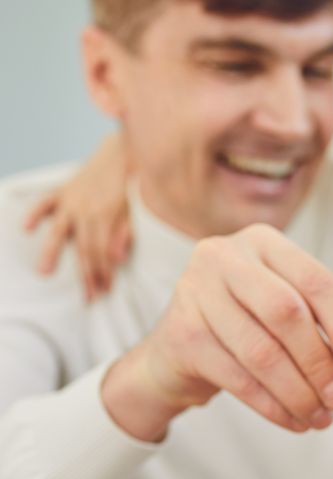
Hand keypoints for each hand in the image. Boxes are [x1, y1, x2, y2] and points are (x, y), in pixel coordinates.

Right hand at [23, 132, 132, 301]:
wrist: (123, 154)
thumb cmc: (132, 187)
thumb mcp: (136, 212)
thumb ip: (124, 235)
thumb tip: (117, 259)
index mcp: (107, 216)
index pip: (103, 253)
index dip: (103, 274)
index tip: (104, 292)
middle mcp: (87, 209)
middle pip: (84, 248)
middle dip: (87, 275)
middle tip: (88, 298)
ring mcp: (72, 200)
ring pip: (60, 230)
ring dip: (51, 252)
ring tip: (44, 273)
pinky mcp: (63, 190)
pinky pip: (45, 202)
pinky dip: (34, 214)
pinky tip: (26, 229)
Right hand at [101, 223, 332, 441]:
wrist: (176, 354)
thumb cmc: (247, 329)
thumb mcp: (287, 318)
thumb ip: (325, 334)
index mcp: (264, 243)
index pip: (317, 281)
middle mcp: (224, 257)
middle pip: (288, 312)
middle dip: (321, 363)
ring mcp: (195, 292)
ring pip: (262, 351)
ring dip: (299, 392)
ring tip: (321, 417)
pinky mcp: (181, 335)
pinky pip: (238, 378)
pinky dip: (273, 407)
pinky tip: (294, 421)